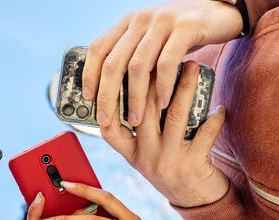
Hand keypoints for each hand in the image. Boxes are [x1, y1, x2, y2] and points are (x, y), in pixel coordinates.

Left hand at [82, 0, 241, 125]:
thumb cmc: (181, 34)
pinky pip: (166, 63)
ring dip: (135, 98)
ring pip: (138, 67)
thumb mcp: (152, 40)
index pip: (98, 48)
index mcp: (127, 23)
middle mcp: (140, 20)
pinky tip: (163, 103)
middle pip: (113, 62)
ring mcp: (161, 22)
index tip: (87, 97)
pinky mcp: (185, 28)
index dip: (89, 74)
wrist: (219, 11)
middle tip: (105, 119)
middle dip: (107, 95)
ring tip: (136, 120)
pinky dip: (162, 87)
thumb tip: (112, 90)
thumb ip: (134, 55)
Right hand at [103, 61, 228, 206]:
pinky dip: (214, 118)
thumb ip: (136, 134)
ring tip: (193, 66)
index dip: (109, 104)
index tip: (118, 77)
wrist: (192, 201)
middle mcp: (145, 158)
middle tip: (163, 55)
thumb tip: (137, 91)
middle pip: (144, 111)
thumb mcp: (144, 157)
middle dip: (154, 79)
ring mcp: (168, 161)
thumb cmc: (168, 170)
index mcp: (131, 155)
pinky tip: (219, 108)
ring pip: (174, 116)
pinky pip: (205, 134)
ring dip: (185, 87)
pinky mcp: (193, 165)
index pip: (109, 130)